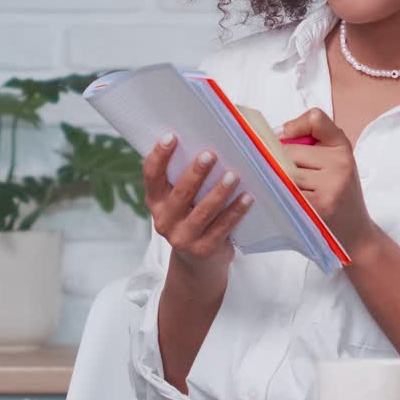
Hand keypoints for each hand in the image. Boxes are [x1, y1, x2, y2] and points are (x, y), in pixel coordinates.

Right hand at [142, 133, 253, 276]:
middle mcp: (164, 220)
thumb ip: (182, 180)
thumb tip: (203, 142)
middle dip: (196, 172)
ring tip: (233, 175)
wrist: (198, 264)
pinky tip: (247, 198)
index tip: (171, 136)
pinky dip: (236, 211)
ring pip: (203, 210)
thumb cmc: (191, 219)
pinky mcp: (204, 249)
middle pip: (181, 192)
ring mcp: (183, 238)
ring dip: (220, 191)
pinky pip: (223, 226)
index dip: (159, 156)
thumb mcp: (178, 203)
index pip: (151, 176)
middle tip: (210, 154)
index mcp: (156, 202)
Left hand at [278, 109, 378, 250]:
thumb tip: (277, 136)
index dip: (295, 125)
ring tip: (291, 192)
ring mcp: (331, 185)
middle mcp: (340, 163)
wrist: (356, 233)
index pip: (316, 119)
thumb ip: (312, 141)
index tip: (286, 137)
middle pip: (290, 150)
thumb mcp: (335, 162)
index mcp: (342, 147)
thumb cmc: (338, 195)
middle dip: (281, 162)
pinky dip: (281, 197)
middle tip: (290, 178)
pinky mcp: (320, 206)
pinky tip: (289, 204)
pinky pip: (287, 192)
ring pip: (286, 171)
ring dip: (279, 181)